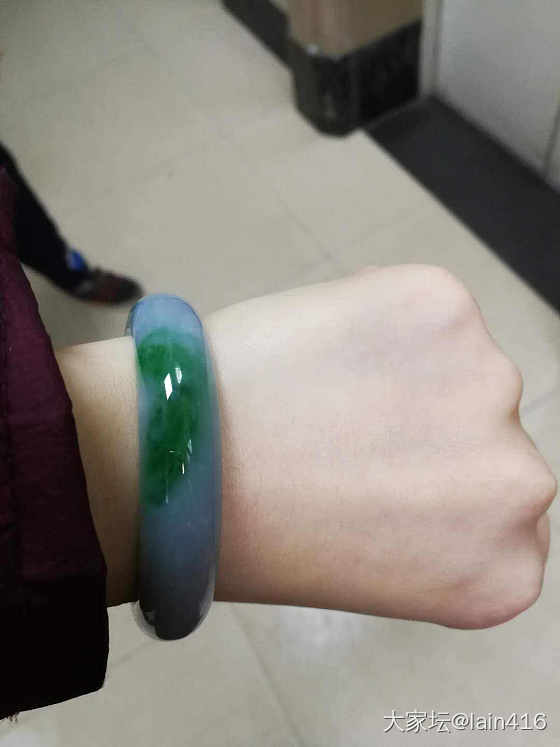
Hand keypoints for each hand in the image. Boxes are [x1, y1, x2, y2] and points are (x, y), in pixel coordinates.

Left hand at [208, 264, 555, 627]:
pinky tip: (325, 346)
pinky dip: (380, 315)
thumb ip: (437, 520)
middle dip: (428, 429)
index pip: (500, 513)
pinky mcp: (443, 304)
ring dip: (407, 369)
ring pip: (458, 366)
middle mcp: (522, 486)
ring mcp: (490, 385)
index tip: (385, 488)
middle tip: (349, 438)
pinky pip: (424, 306)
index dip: (432, 489)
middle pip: (486, 434)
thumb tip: (442, 449)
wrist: (178, 464)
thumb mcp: (378, 564)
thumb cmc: (260, 530)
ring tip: (327, 391)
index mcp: (507, 569)